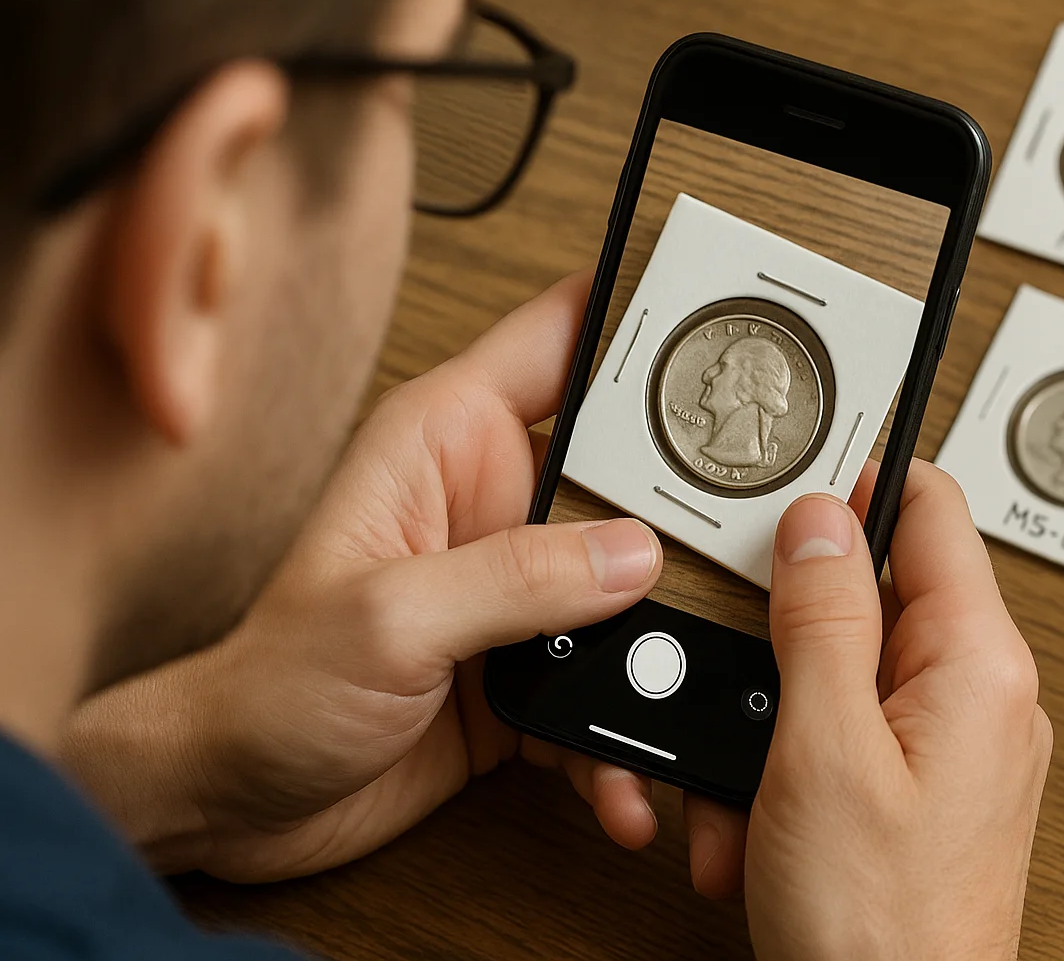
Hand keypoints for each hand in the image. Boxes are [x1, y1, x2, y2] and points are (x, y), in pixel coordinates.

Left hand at [63, 271, 670, 880]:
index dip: (645, 317)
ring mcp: (525, 588)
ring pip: (642, 583)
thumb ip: (513, 578)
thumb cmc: (268, 688)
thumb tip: (634, 555)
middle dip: (699, 503)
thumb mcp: (388, 617)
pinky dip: (634, 734)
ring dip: (676, 642)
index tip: (730, 326)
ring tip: (703, 691)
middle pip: (633, 469)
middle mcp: (498, 502)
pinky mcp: (538, 666)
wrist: (240, 804)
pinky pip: (616, 683)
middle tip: (764, 538)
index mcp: (449, 443)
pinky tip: (631, 780)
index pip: (562, 338)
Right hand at [685, 462, 1052, 959]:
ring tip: (750, 790)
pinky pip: (845, 742)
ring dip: (777, 723)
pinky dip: (790, 773)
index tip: (796, 473)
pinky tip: (761, 829)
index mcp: (980, 665)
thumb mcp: (825, 749)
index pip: (932, 511)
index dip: (860, 479)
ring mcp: (956, 748)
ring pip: (843, 678)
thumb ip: (824, 619)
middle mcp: (983, 697)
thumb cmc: (881, 927)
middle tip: (744, 673)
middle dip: (789, 639)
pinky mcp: (924, 792)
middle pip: (875, 598)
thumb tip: (821, 520)